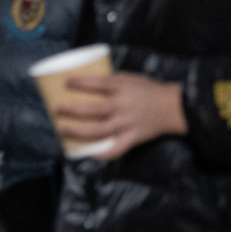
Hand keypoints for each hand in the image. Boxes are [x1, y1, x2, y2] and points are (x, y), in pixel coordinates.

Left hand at [55, 73, 186, 159]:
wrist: (174, 108)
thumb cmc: (149, 90)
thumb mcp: (131, 78)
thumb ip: (112, 81)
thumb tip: (86, 82)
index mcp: (122, 88)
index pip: (98, 83)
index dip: (81, 83)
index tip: (66, 83)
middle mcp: (123, 106)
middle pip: (94, 109)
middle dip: (72, 110)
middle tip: (57, 109)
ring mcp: (127, 124)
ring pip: (99, 130)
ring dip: (78, 131)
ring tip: (62, 129)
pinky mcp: (132, 138)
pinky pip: (115, 149)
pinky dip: (101, 153)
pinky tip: (87, 153)